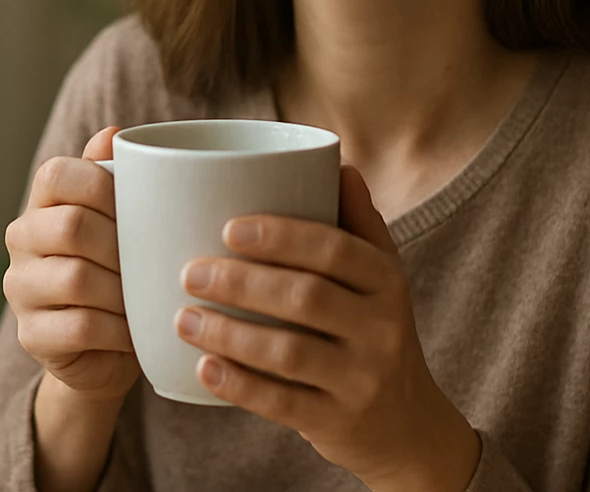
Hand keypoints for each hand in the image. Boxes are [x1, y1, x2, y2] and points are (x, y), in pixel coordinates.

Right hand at [3, 126, 139, 404]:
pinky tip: (135, 330)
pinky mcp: (31, 334)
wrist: (108, 349)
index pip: (58, 174)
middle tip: (154, 261)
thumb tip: (113, 134)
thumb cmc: (122, 272)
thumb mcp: (123, 223)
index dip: (102, 186)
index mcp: (42, 203)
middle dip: (122, 244)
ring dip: (122, 290)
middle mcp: (21, 239)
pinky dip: (118, 329)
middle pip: (71, 225)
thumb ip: (116, 178)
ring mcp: (20, 288)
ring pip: (76, 278)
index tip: (141, 207)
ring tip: (147, 297)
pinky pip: (80, 326)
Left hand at [173, 165, 479, 491]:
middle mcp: (382, 329)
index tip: (229, 227)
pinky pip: (282, 403)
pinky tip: (203, 368)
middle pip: (306, 297)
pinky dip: (238, 385)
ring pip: (288, 352)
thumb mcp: (382, 278)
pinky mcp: (337, 422)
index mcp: (387, 281)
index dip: (282, 237)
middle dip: (241, 282)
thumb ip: (359, 223)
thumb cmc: (375, 331)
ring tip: (182, 318)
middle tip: (189, 271)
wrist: (407, 427)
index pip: (336, 249)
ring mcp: (361, 380)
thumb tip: (339, 162)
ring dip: (228, 333)